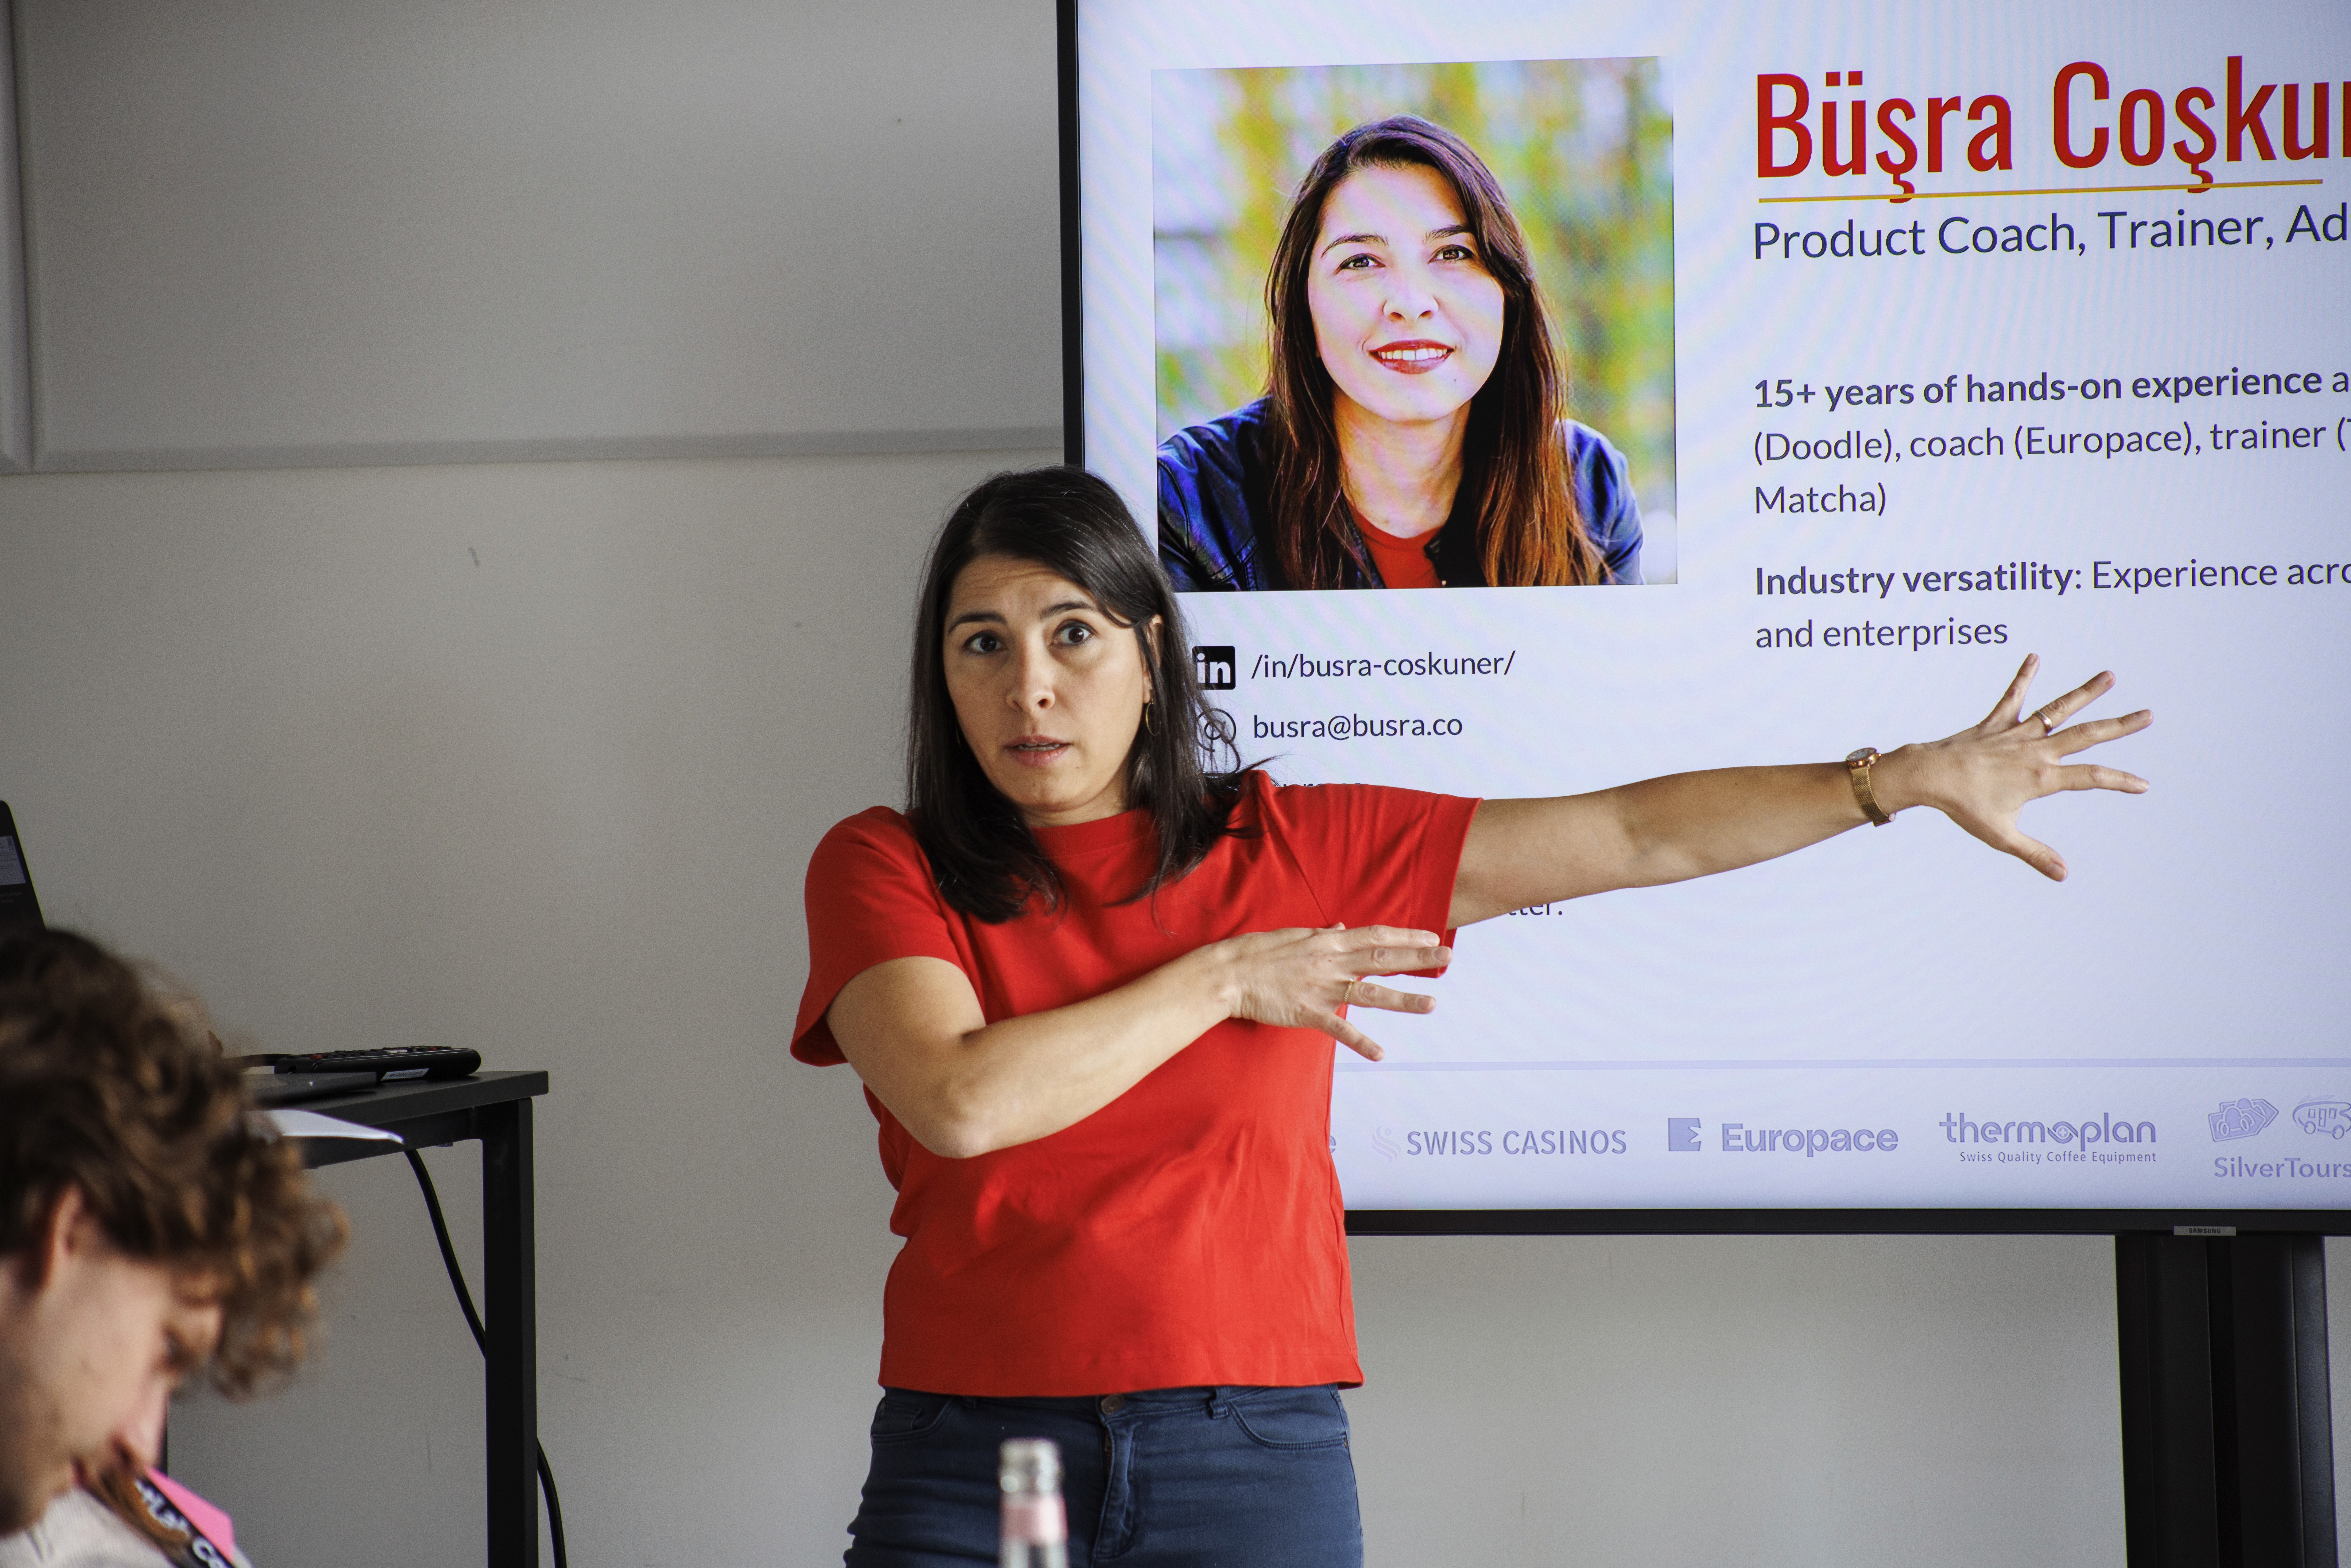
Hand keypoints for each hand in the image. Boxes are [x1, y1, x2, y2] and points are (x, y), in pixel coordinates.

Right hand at [1207, 924, 1450, 1060]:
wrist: (1229, 974)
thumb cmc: (1258, 953)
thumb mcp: (1293, 935)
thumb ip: (1321, 933)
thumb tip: (1341, 925)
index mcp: (1328, 941)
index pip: (1375, 936)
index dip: (1405, 937)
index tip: (1431, 938)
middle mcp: (1330, 962)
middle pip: (1381, 959)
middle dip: (1416, 959)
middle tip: (1446, 957)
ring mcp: (1320, 987)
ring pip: (1368, 994)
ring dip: (1402, 1000)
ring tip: (1432, 1004)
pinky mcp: (1307, 1012)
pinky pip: (1338, 1029)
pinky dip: (1360, 1042)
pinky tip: (1380, 1053)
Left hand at [1881, 654, 2150, 880]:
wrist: (1928, 777)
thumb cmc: (1963, 807)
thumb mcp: (2001, 836)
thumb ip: (2034, 854)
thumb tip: (2063, 875)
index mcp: (2041, 777)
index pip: (2092, 778)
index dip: (2120, 781)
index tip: (2143, 784)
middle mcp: (2035, 750)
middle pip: (2087, 734)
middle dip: (2119, 725)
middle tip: (2148, 714)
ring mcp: (2016, 733)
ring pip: (2058, 708)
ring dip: (2085, 692)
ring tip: (2109, 675)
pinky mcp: (1995, 723)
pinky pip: (2013, 696)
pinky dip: (2023, 676)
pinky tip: (2034, 656)